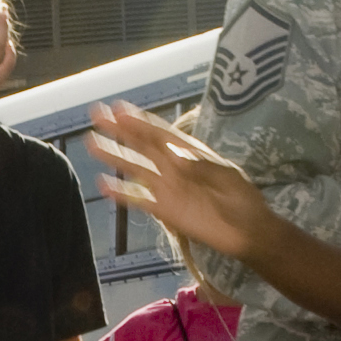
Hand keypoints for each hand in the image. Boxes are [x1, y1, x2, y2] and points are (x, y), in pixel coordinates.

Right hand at [94, 103, 270, 261]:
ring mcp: (167, 188)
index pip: (159, 132)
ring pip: (136, 169)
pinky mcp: (165, 209)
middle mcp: (174, 166)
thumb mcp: (223, 175)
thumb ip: (196, 164)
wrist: (247, 231)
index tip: (118, 109)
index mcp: (189, 153)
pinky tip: (104, 185)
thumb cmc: (241, 198)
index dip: (139, 121)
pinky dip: (122, 193)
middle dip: (120, 131)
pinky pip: (139, 199)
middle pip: (142, 145)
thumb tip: (171, 152)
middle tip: (96, 116)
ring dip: (115, 157)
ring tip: (93, 144)